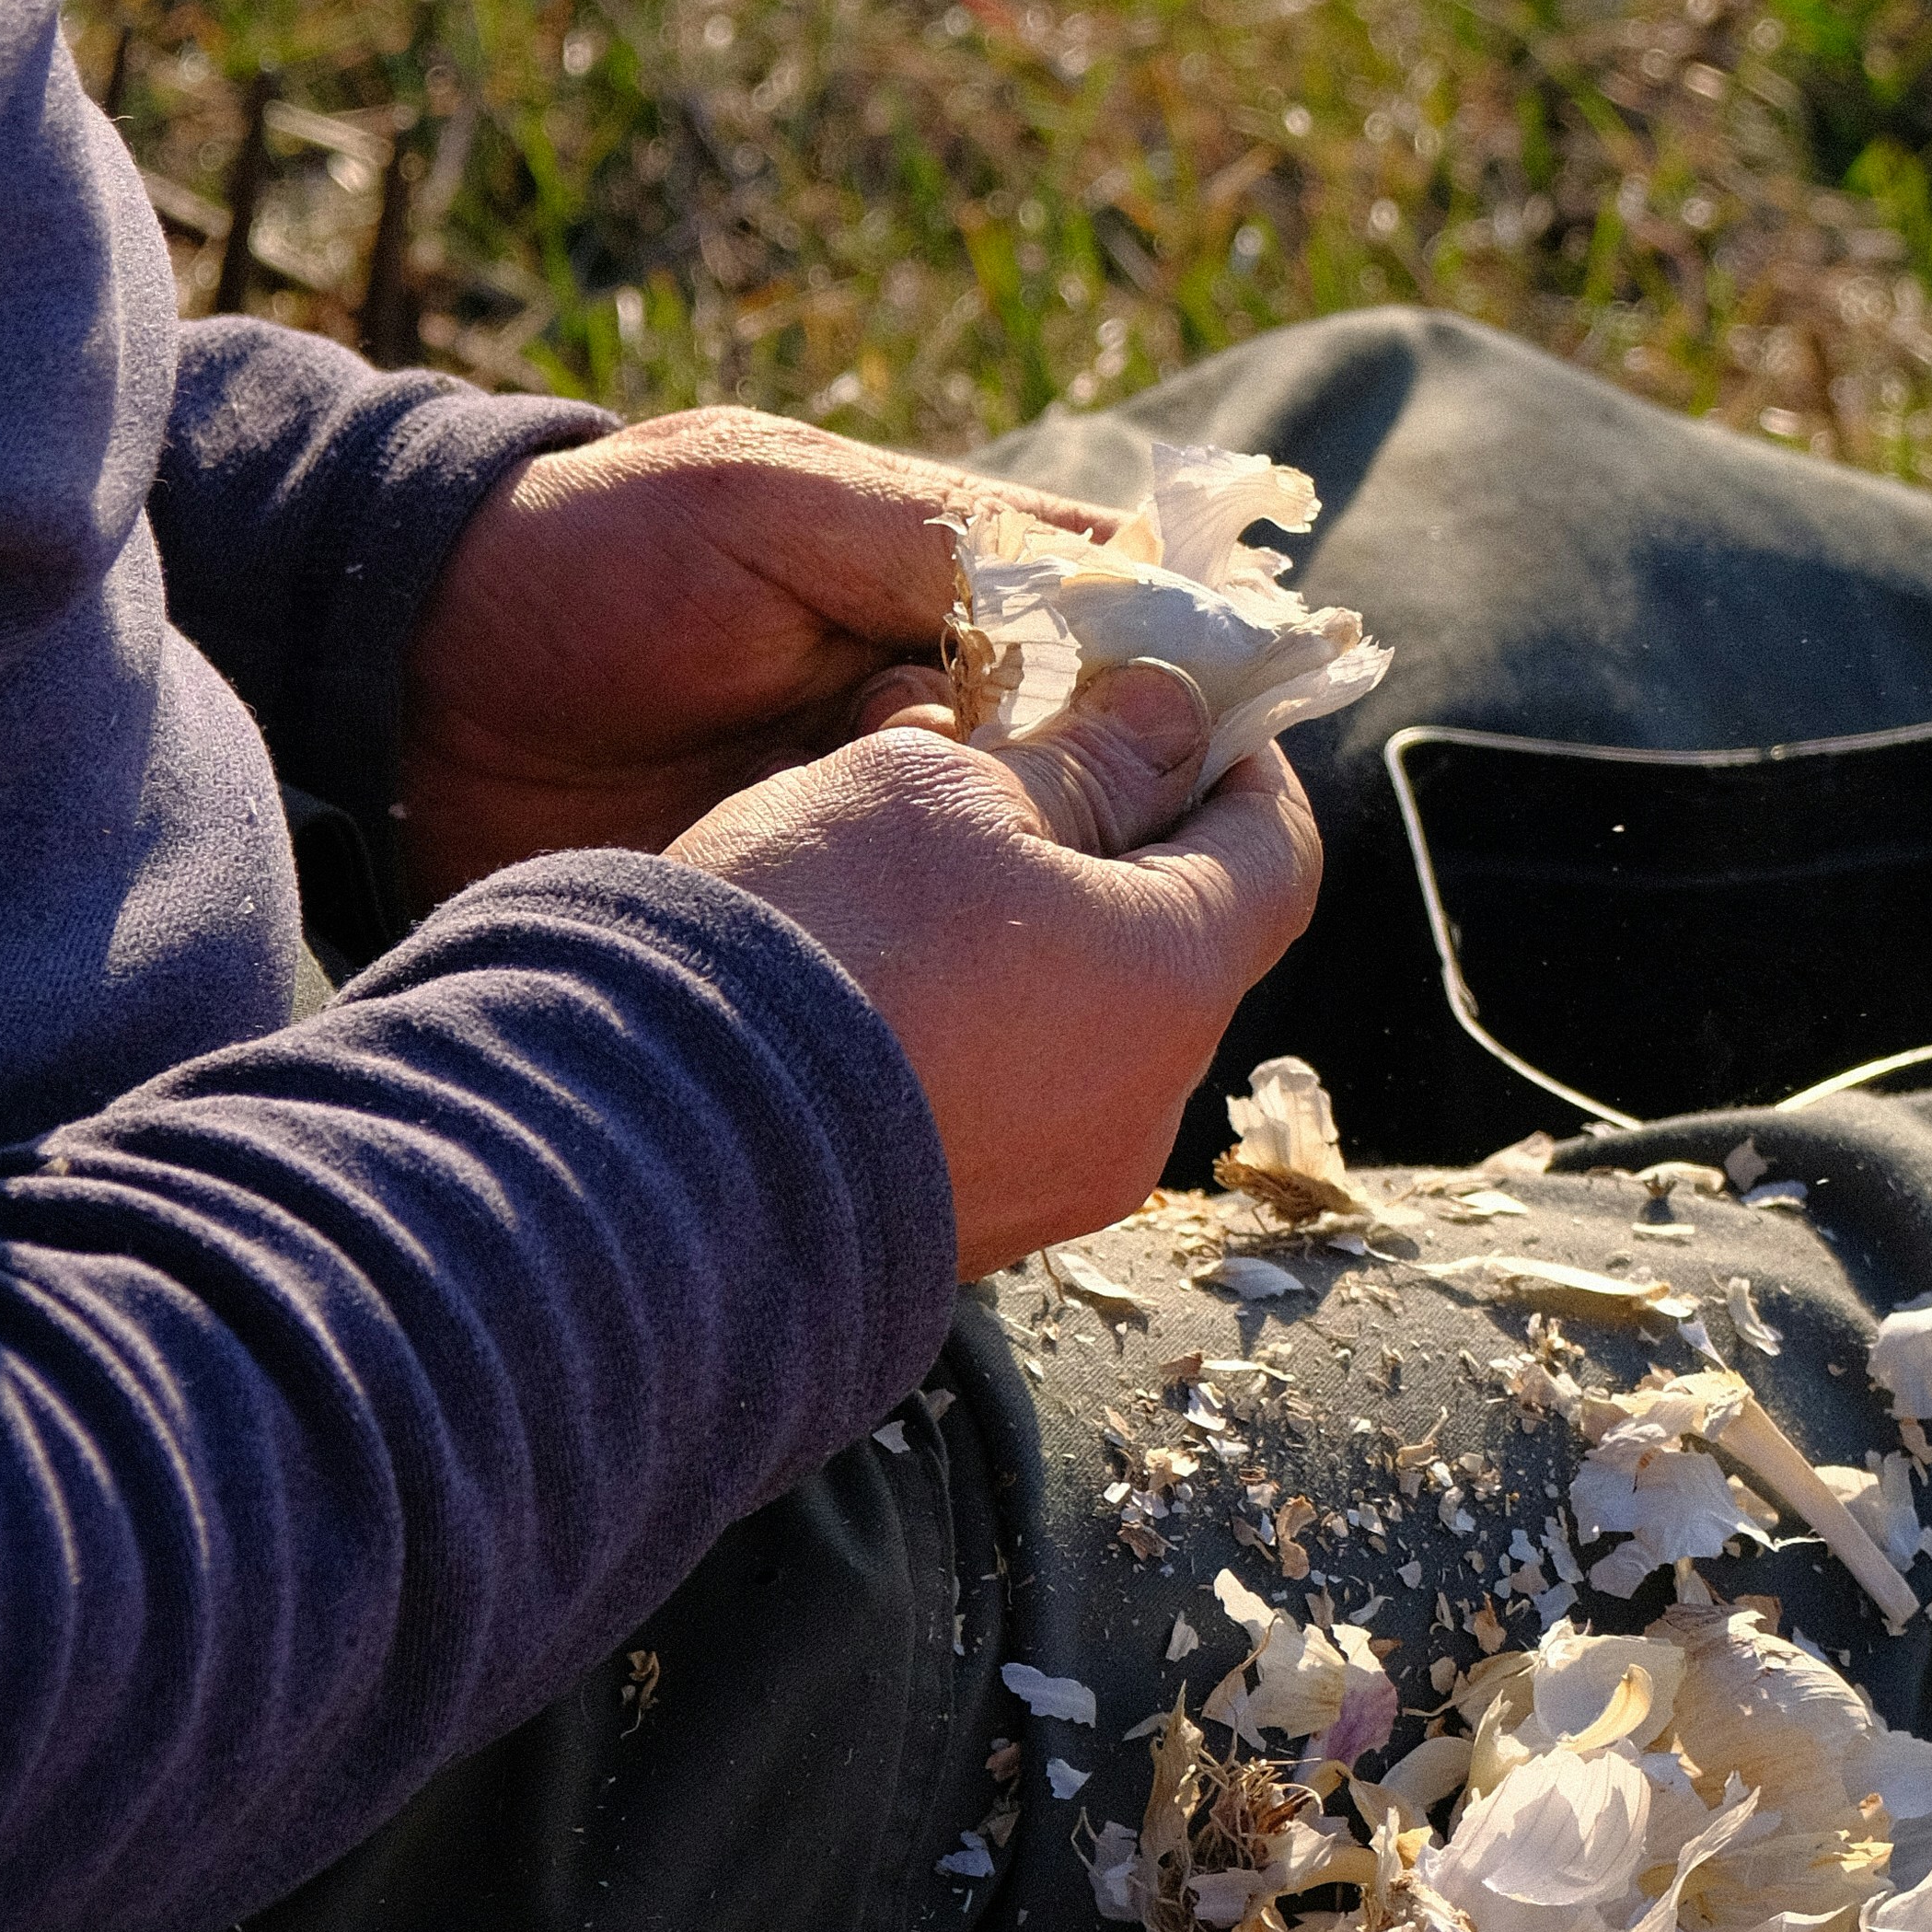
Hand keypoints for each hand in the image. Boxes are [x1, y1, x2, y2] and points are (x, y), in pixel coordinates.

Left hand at [397, 409, 1111, 898]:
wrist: (404, 679)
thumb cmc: (594, 552)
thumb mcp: (770, 502)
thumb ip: (940, 535)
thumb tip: (1142, 577)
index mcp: (952, 596)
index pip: (1122, 641)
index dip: (1178, 688)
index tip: (1204, 732)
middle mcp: (938, 716)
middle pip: (1092, 778)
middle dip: (1080, 796)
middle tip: (987, 779)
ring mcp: (874, 824)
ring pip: (1009, 870)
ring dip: (985, 869)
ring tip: (889, 832)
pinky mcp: (809, 913)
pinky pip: (899, 943)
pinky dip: (904, 941)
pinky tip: (875, 927)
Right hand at [672, 668, 1323, 1275]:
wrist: (650, 1155)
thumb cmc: (812, 940)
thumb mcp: (942, 787)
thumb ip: (1083, 756)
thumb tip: (1174, 721)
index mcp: (1172, 979)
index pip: (1281, 851)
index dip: (1240, 760)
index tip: (1175, 699)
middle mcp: (1142, 1106)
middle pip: (1179, 941)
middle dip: (1114, 841)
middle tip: (1011, 763)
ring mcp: (1055, 1186)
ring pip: (1085, 1024)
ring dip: (1030, 937)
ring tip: (908, 870)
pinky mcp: (965, 1231)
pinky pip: (1005, 1102)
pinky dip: (971, 1027)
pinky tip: (870, 978)